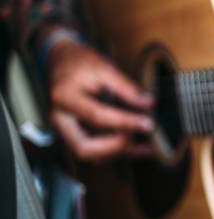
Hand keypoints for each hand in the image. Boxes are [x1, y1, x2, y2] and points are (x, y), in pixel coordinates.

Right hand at [47, 40, 154, 161]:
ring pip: (91, 155)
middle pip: (84, 148)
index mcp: (65, 98)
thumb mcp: (104, 68)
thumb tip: (148, 103)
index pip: (97, 116)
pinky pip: (96, 152)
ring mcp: (66, 131)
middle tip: (140, 135)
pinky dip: (118, 152)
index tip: (148, 123)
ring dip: (119, 152)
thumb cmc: (82, 65)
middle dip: (116, 147)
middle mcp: (60, 120)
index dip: (125, 122)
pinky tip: (140, 147)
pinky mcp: (76, 136)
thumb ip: (126, 87)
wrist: (63, 63)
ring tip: (148, 145)